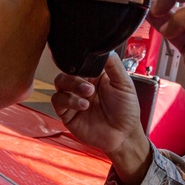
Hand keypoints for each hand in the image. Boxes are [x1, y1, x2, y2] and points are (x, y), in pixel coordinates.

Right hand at [52, 52, 151, 184]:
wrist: (123, 135)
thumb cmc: (126, 111)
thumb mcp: (124, 84)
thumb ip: (114, 65)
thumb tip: (104, 48)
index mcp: (95, 75)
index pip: (81, 61)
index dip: (81, 61)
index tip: (89, 65)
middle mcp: (82, 84)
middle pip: (67, 70)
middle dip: (76, 77)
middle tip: (90, 87)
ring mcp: (73, 98)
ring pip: (59, 83)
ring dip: (72, 87)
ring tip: (88, 96)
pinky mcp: (67, 113)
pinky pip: (58, 100)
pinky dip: (68, 100)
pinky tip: (83, 106)